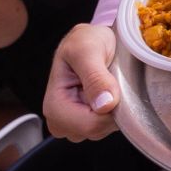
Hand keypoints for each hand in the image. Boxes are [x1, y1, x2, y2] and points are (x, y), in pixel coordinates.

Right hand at [44, 23, 121, 140]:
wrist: (91, 39)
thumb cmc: (85, 40)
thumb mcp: (88, 49)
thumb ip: (95, 76)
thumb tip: (105, 105)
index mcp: (54, 106)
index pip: (90, 126)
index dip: (109, 110)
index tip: (112, 84)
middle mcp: (61, 120)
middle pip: (98, 130)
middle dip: (112, 108)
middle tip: (110, 80)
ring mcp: (74, 124)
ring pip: (105, 129)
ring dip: (115, 107)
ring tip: (108, 84)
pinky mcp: (87, 122)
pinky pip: (109, 125)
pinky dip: (115, 109)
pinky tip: (110, 91)